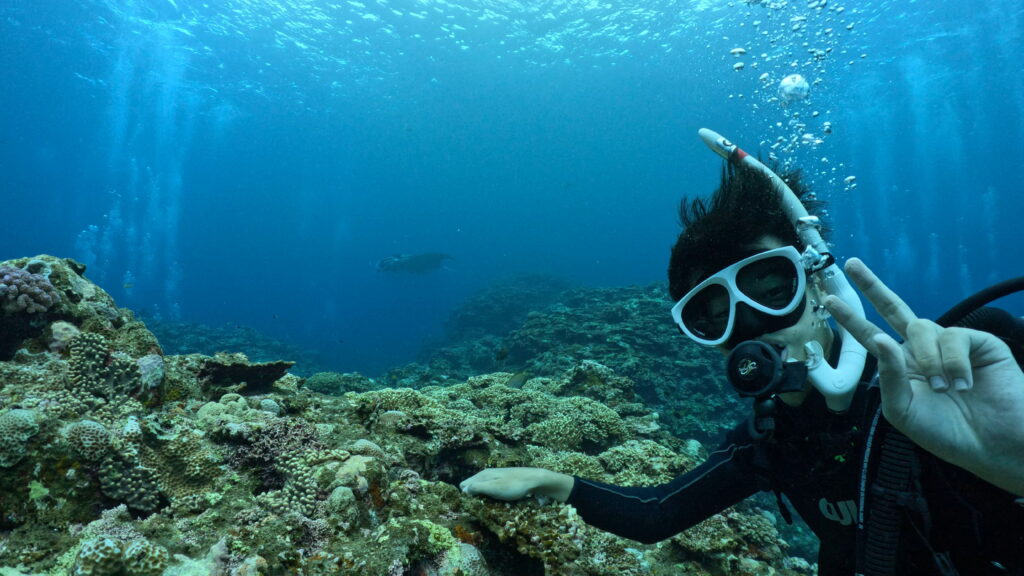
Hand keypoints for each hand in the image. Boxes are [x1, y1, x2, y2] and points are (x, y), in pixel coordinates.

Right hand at [460, 467, 573, 501]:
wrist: (535, 480)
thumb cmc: (514, 485)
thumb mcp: (494, 488)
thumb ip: (478, 488)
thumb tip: (463, 490)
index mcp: (483, 475)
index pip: (464, 485)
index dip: (464, 496)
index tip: (469, 506)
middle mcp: (487, 474)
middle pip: (472, 487)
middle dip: (472, 497)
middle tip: (478, 508)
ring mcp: (496, 478)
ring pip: (482, 489)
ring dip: (482, 498)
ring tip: (486, 507)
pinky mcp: (503, 482)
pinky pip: (491, 490)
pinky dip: (491, 496)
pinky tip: (496, 502)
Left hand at [824, 258, 1023, 495]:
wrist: (993, 445)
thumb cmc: (946, 432)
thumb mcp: (903, 410)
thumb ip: (888, 376)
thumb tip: (879, 338)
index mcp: (900, 367)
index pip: (871, 335)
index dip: (852, 317)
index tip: (829, 298)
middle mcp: (922, 350)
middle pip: (894, 309)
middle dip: (872, 286)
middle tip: (851, 265)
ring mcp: (949, 344)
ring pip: (922, 327)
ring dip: (928, 360)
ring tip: (944, 388)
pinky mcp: (978, 342)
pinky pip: (954, 337)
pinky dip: (955, 362)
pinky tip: (964, 383)